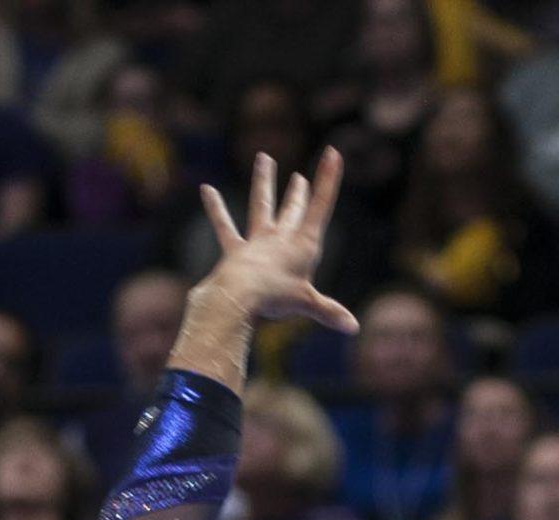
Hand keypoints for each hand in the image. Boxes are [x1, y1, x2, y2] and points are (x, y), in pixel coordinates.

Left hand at [198, 149, 356, 330]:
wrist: (241, 296)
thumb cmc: (277, 299)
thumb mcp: (308, 305)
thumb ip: (329, 312)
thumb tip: (353, 328)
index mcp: (303, 245)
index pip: (321, 206)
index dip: (328, 179)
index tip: (332, 153)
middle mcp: (281, 238)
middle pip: (293, 210)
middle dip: (298, 193)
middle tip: (299, 177)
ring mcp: (257, 241)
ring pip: (262, 206)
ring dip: (264, 182)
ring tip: (264, 158)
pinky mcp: (235, 251)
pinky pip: (224, 226)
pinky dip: (215, 208)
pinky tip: (206, 189)